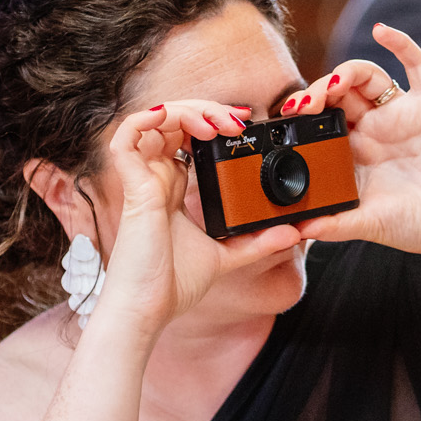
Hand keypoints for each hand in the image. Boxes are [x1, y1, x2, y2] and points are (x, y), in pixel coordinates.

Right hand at [95, 101, 299, 329]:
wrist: (148, 309)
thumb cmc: (172, 286)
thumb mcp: (226, 258)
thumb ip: (256, 243)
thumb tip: (293, 233)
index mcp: (172, 190)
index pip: (187, 140)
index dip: (211, 124)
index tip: (242, 126)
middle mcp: (156, 179)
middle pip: (174, 122)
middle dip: (207, 110)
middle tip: (238, 120)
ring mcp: (142, 179)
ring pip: (155, 119)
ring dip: (188, 110)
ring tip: (219, 124)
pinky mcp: (131, 184)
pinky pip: (128, 134)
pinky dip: (151, 118)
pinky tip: (180, 122)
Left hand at [284, 24, 420, 262]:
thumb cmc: (418, 225)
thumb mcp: (369, 224)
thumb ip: (335, 225)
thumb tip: (298, 231)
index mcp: (355, 151)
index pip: (320, 120)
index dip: (303, 114)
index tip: (285, 120)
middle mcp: (375, 126)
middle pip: (338, 94)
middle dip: (317, 92)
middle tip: (302, 104)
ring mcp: (403, 113)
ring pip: (367, 77)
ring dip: (345, 72)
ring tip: (332, 83)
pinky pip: (417, 64)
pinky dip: (400, 43)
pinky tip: (381, 31)